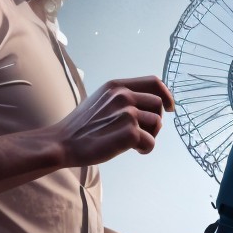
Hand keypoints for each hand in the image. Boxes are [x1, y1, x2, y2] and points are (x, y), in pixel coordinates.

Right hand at [55, 77, 173, 165]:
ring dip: (150, 135)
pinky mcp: (130, 132)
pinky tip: (132, 150)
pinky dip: (145, 149)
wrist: (62, 143)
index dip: (166, 95)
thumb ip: (123, 97)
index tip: (170, 108)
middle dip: (154, 121)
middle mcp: (123, 96)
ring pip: (157, 123)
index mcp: (116, 85)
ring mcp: (127, 113)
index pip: (154, 82)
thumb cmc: (82, 126)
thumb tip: (153, 102)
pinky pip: (151, 142)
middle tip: (140, 133)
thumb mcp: (102, 100)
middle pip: (159, 106)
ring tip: (132, 142)